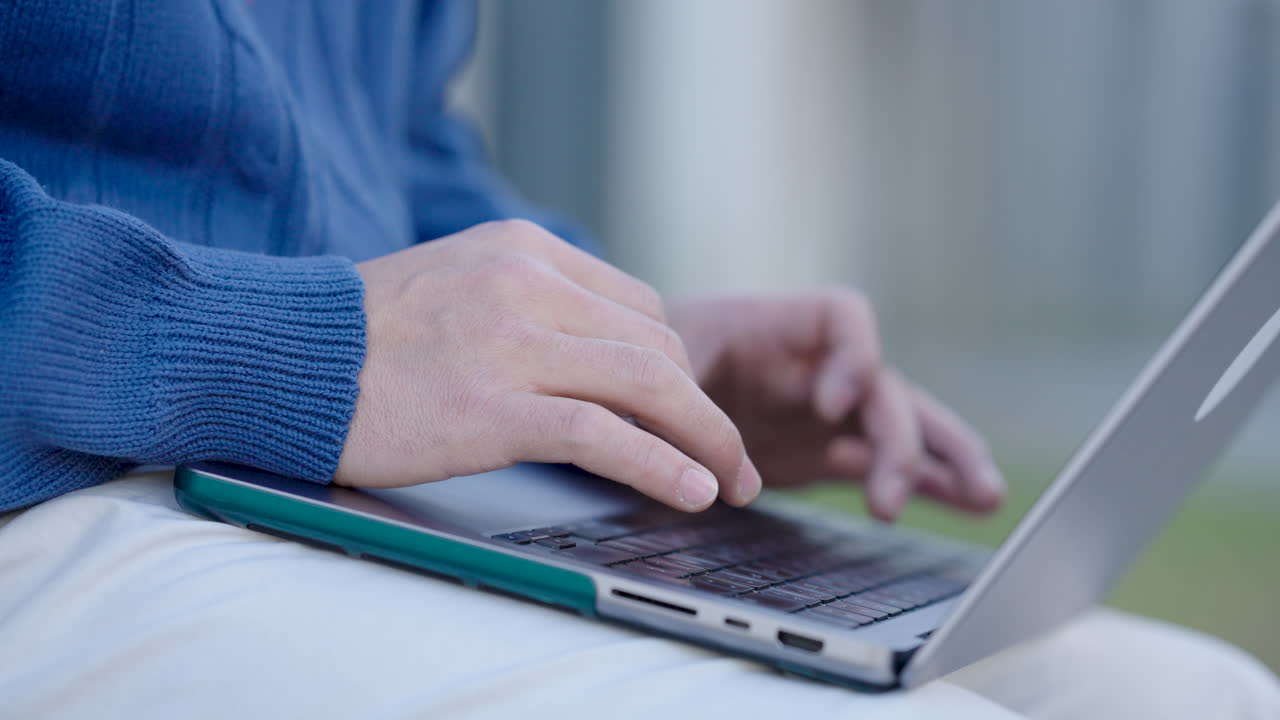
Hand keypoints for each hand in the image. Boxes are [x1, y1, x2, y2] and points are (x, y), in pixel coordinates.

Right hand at [335, 220, 758, 510]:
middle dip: (704, 407)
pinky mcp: (493, 407)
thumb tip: (597, 351)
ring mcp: (513, 344)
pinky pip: (605, 435)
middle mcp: (528, 284)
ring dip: (707, 438)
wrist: (280, 356)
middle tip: (727, 455)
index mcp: (525, 250)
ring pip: (650, 385)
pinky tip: (692, 490)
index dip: (673, 366)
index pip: (639, 306)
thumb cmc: (363, 335)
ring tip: (730, 481)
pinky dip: (661, 465)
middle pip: (658, 346)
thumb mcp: (457, 282)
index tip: (683, 410)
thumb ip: (528, 302)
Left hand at [669, 291, 1004, 520]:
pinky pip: (881, 463)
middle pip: (882, 385)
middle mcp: (815, 364)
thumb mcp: (656, 367)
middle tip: (893, 492)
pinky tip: (970, 501)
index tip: (830, 404)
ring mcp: (827, 410)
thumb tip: (706, 461)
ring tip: (985, 495)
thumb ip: (682, 401)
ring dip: (943, 457)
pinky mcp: (824, 449)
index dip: (852, 356)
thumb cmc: (647, 355)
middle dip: (899, 437)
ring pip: (901, 426)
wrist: (639, 379)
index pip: (843, 317)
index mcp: (777, 325)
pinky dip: (926, 482)